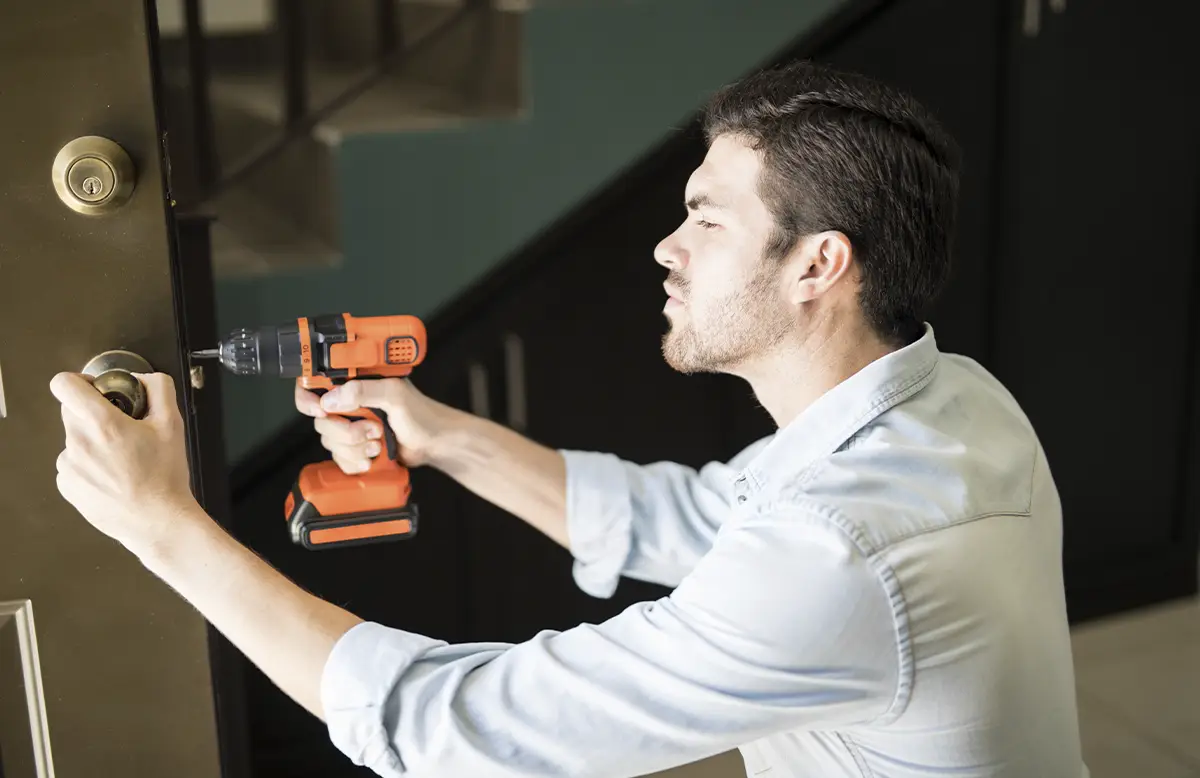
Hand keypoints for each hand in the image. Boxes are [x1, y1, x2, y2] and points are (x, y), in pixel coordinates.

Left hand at [50, 371, 199, 556]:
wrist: (157, 521)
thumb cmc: (164, 478)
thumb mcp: (173, 425)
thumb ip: (159, 389)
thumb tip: (143, 379)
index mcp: (103, 424)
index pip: (64, 385)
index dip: (78, 381)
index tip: (93, 389)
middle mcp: (79, 443)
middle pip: (72, 411)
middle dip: (94, 414)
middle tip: (121, 428)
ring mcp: (70, 466)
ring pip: (74, 439)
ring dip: (92, 442)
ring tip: (121, 460)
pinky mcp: (67, 485)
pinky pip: (73, 464)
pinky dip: (89, 465)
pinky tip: (113, 476)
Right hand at [294, 378, 457, 473]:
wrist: (435, 444)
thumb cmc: (422, 415)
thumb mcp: (395, 395)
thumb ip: (363, 391)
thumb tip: (331, 399)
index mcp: (356, 384)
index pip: (315, 385)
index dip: (309, 400)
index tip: (321, 410)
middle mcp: (350, 405)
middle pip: (321, 421)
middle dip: (346, 431)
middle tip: (372, 430)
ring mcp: (351, 428)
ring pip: (330, 443)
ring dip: (354, 448)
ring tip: (379, 443)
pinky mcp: (355, 449)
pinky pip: (339, 460)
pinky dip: (356, 462)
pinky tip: (375, 457)